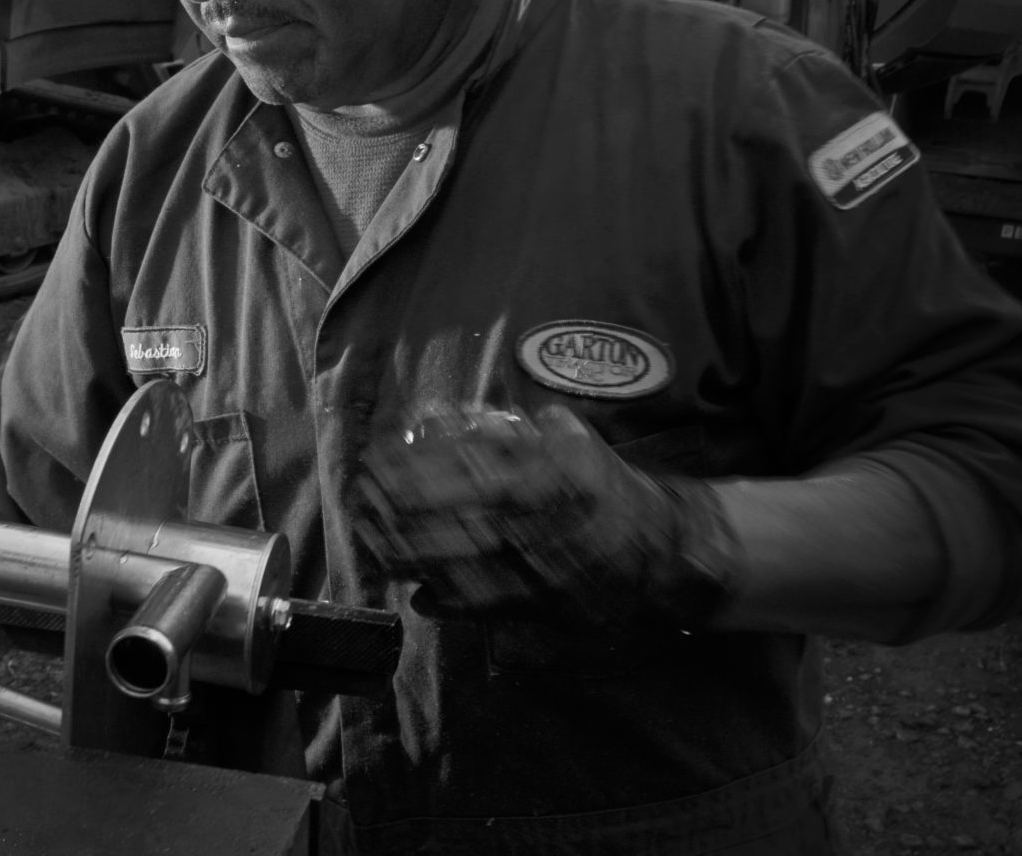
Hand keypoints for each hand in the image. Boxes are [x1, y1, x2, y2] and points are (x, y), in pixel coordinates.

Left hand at [351, 407, 743, 629]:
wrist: (662, 547)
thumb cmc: (604, 485)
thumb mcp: (567, 438)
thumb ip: (509, 429)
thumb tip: (442, 417)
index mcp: (540, 472)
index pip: (460, 467)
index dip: (411, 469)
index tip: (373, 465)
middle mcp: (535, 519)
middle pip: (451, 515)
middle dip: (399, 512)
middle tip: (359, 505)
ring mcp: (537, 566)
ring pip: (463, 562)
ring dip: (413, 555)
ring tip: (374, 546)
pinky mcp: (542, 604)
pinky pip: (489, 603)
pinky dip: (452, 601)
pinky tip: (419, 596)